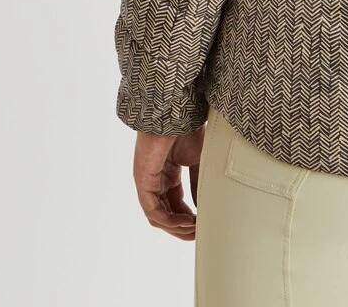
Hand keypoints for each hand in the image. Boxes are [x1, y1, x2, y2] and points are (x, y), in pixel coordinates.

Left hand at [132, 125, 204, 239]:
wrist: (177, 112)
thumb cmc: (188, 129)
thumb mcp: (199, 160)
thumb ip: (199, 183)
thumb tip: (204, 208)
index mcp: (168, 173)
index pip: (175, 204)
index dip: (189, 217)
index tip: (204, 225)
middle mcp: (155, 180)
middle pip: (166, 214)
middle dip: (182, 228)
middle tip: (199, 235)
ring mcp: (147, 182)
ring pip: (158, 216)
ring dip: (176, 227)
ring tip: (194, 230)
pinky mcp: (143, 182)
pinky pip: (153, 210)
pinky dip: (169, 220)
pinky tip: (186, 222)